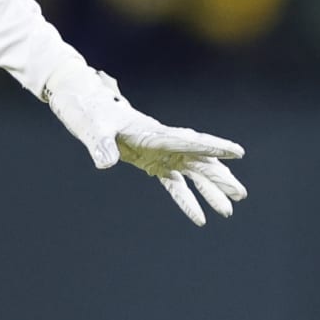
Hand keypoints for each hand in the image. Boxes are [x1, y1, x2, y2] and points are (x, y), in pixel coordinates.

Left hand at [41, 48, 245, 228]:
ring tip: (228, 211)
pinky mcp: (150, 161)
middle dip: (219, 177)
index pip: (188, 142)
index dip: (213, 148)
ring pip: (192, 173)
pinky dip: (186, 199)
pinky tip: (199, 218)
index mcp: (153, 133)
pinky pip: (173, 183)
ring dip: (210, 190)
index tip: (237, 152)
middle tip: (240, 194)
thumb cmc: (87, 111)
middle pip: (198, 161)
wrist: (79, 102)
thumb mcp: (92, 128)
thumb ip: (101, 145)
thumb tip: (105, 163)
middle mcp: (162, 142)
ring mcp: (158, 152)